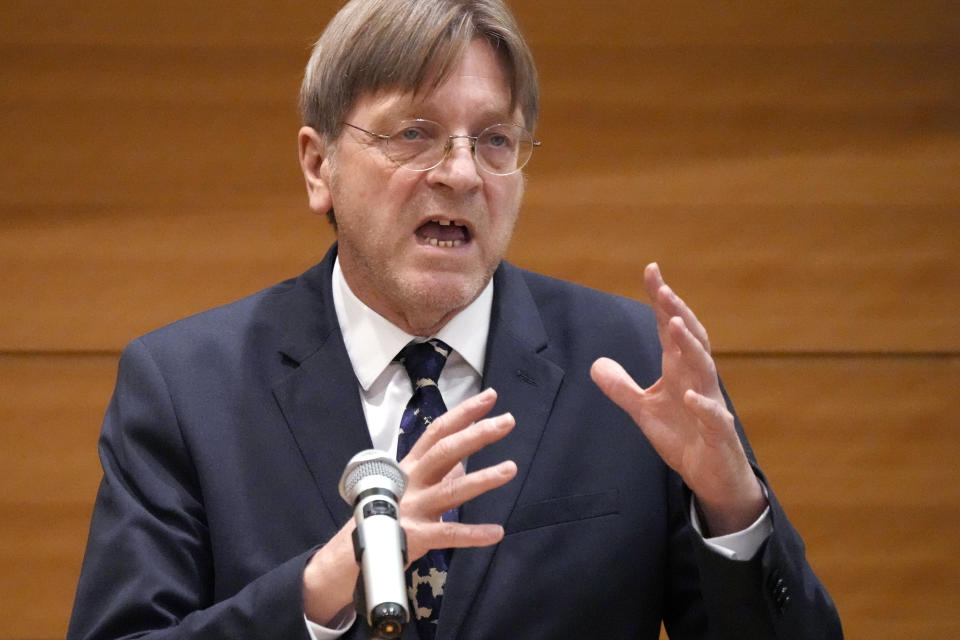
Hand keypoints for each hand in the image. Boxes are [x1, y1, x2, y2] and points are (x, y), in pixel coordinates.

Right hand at [396, 387, 516, 561]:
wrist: (353, 549)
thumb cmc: (387, 512)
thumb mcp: (411, 486)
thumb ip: (438, 474)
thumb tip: (462, 463)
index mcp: (411, 465)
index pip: (439, 431)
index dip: (464, 413)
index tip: (490, 397)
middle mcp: (413, 481)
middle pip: (445, 451)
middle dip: (477, 434)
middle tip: (507, 421)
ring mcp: (414, 507)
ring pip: (451, 491)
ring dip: (483, 479)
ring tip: (510, 468)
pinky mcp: (417, 536)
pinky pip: (449, 534)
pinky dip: (474, 534)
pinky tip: (497, 532)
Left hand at [590, 263, 764, 534]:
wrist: (713, 476)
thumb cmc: (684, 437)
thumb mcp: (644, 410)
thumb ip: (622, 387)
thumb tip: (596, 363)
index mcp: (680, 370)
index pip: (670, 329)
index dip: (661, 301)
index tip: (651, 271)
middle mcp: (698, 380)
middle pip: (690, 339)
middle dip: (677, 313)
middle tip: (663, 289)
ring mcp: (711, 405)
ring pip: (705, 369)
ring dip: (690, 346)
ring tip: (673, 325)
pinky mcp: (719, 434)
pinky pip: (713, 417)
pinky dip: (702, 405)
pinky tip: (688, 395)